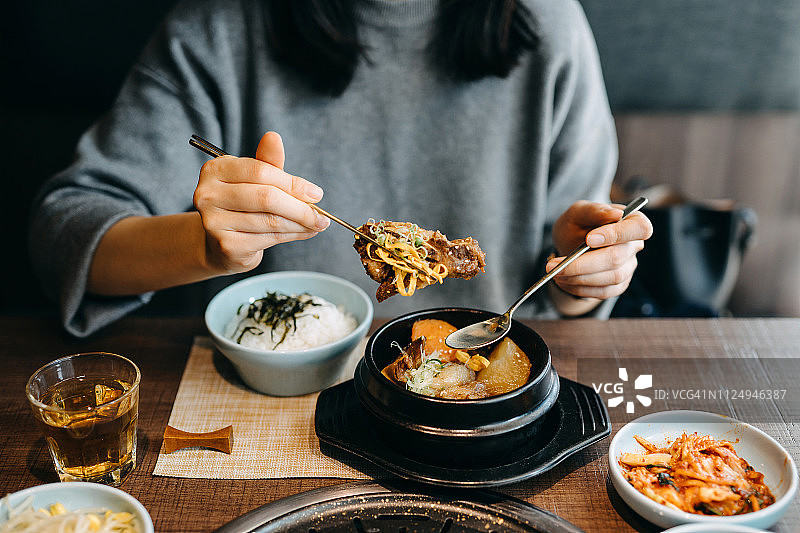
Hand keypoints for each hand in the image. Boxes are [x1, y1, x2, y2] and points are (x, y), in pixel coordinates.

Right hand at [193, 131, 329, 273]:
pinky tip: (304, 232)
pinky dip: (292, 236)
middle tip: (321, 214)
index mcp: (216, 170)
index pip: (261, 172)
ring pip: (270, 221)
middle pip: (266, 198)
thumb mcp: (255, 180)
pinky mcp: (226, 245)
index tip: (316, 193)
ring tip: (316, 224)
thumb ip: (268, 162)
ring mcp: (214, 221)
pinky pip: (268, 239)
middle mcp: (209, 194)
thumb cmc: (243, 205)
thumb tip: (274, 137)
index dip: (293, 183)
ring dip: (300, 224)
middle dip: (300, 207)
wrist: (223, 244)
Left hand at [547, 200, 652, 299]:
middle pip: (617, 258)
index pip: (640, 228)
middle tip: (554, 265)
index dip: (617, 235)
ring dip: (578, 277)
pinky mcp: (619, 285)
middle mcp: (634, 245)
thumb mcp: (578, 212)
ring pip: (611, 278)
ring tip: (555, 272)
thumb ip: (594, 211)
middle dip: (583, 263)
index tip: (589, 239)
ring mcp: (628, 267)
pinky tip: (564, 280)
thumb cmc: (578, 224)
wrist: (570, 245)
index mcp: (632, 221)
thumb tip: (616, 214)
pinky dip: (580, 288)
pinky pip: (604, 292)